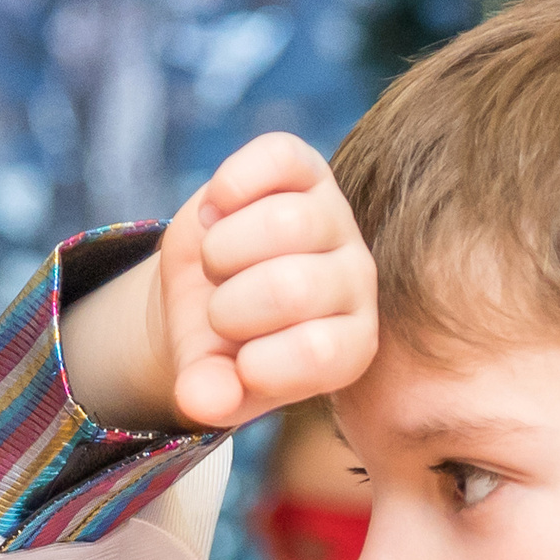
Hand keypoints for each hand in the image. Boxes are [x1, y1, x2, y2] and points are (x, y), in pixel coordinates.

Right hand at [60, 134, 376, 432]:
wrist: (207, 288)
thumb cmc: (222, 346)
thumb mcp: (215, 380)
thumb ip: (212, 395)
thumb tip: (201, 400)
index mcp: (351, 346)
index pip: (318, 354)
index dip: (258, 364)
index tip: (239, 365)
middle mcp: (357, 283)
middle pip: (293, 287)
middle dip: (230, 307)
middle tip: (220, 312)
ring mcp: (336, 220)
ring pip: (284, 223)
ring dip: (222, 251)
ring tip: (218, 266)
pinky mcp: (306, 168)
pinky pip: (277, 158)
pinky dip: (232, 184)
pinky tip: (215, 211)